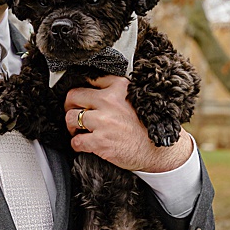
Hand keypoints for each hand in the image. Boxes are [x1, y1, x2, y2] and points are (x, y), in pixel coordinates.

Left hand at [65, 75, 192, 172]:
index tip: (82, 97)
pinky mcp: (100, 141)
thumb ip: (118, 92)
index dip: (83, 89)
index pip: (90, 79)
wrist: (159, 150)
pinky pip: (76, 141)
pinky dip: (77, 144)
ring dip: (72, 126)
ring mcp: (104, 121)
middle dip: (70, 105)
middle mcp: (110, 101)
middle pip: (74, 96)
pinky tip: (85, 144)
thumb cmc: (148, 127)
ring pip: (70, 117)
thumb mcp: (136, 100)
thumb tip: (96, 90)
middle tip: (74, 112)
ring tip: (80, 131)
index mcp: (120, 88)